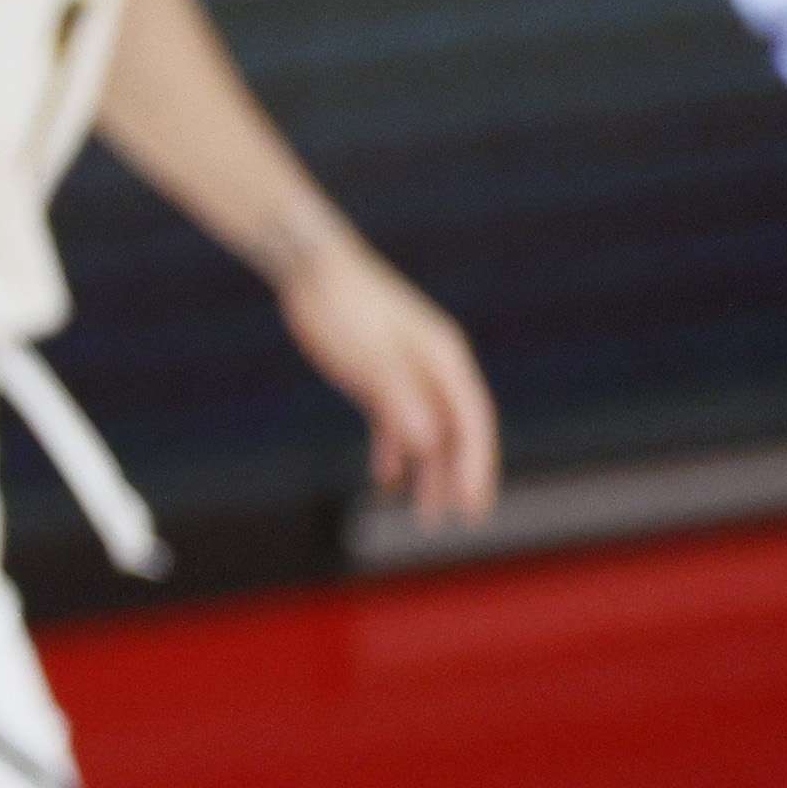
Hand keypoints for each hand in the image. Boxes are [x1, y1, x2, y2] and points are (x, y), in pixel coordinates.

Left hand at [278, 240, 497, 524]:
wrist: (310, 267)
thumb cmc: (340, 308)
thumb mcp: (367, 356)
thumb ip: (397, 397)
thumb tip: (427, 441)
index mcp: (443, 359)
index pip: (471, 421)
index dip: (476, 465)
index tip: (474, 504)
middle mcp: (433, 366)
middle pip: (456, 429)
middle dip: (461, 476)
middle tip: (462, 520)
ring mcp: (407, 370)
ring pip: (426, 429)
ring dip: (428, 471)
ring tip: (425, 514)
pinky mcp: (378, 373)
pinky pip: (394, 420)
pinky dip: (393, 450)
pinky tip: (385, 479)